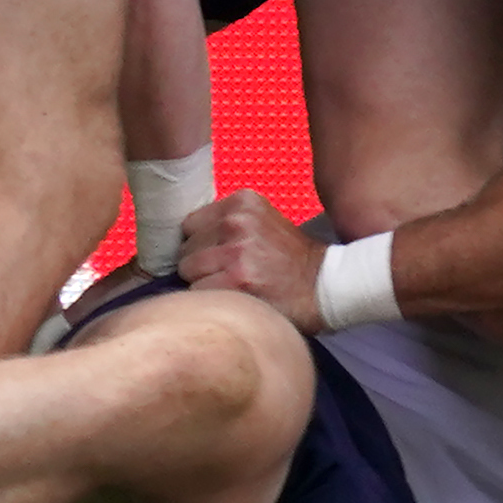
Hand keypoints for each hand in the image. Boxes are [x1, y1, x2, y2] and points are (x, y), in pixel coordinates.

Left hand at [175, 189, 329, 331]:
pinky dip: (212, 301)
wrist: (323, 286)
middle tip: (231, 273)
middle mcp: (237, 221)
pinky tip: (236, 298)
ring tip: (233, 285)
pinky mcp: (236, 281)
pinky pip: (198, 293)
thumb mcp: (262, 222)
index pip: (189, 225)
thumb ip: (225, 224)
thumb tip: (179, 241)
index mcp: (243, 202)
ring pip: (188, 273)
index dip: (201, 244)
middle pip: (185, 250)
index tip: (221, 254)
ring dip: (204, 284)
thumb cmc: (288, 259)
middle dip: (201, 265)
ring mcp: (236, 251)